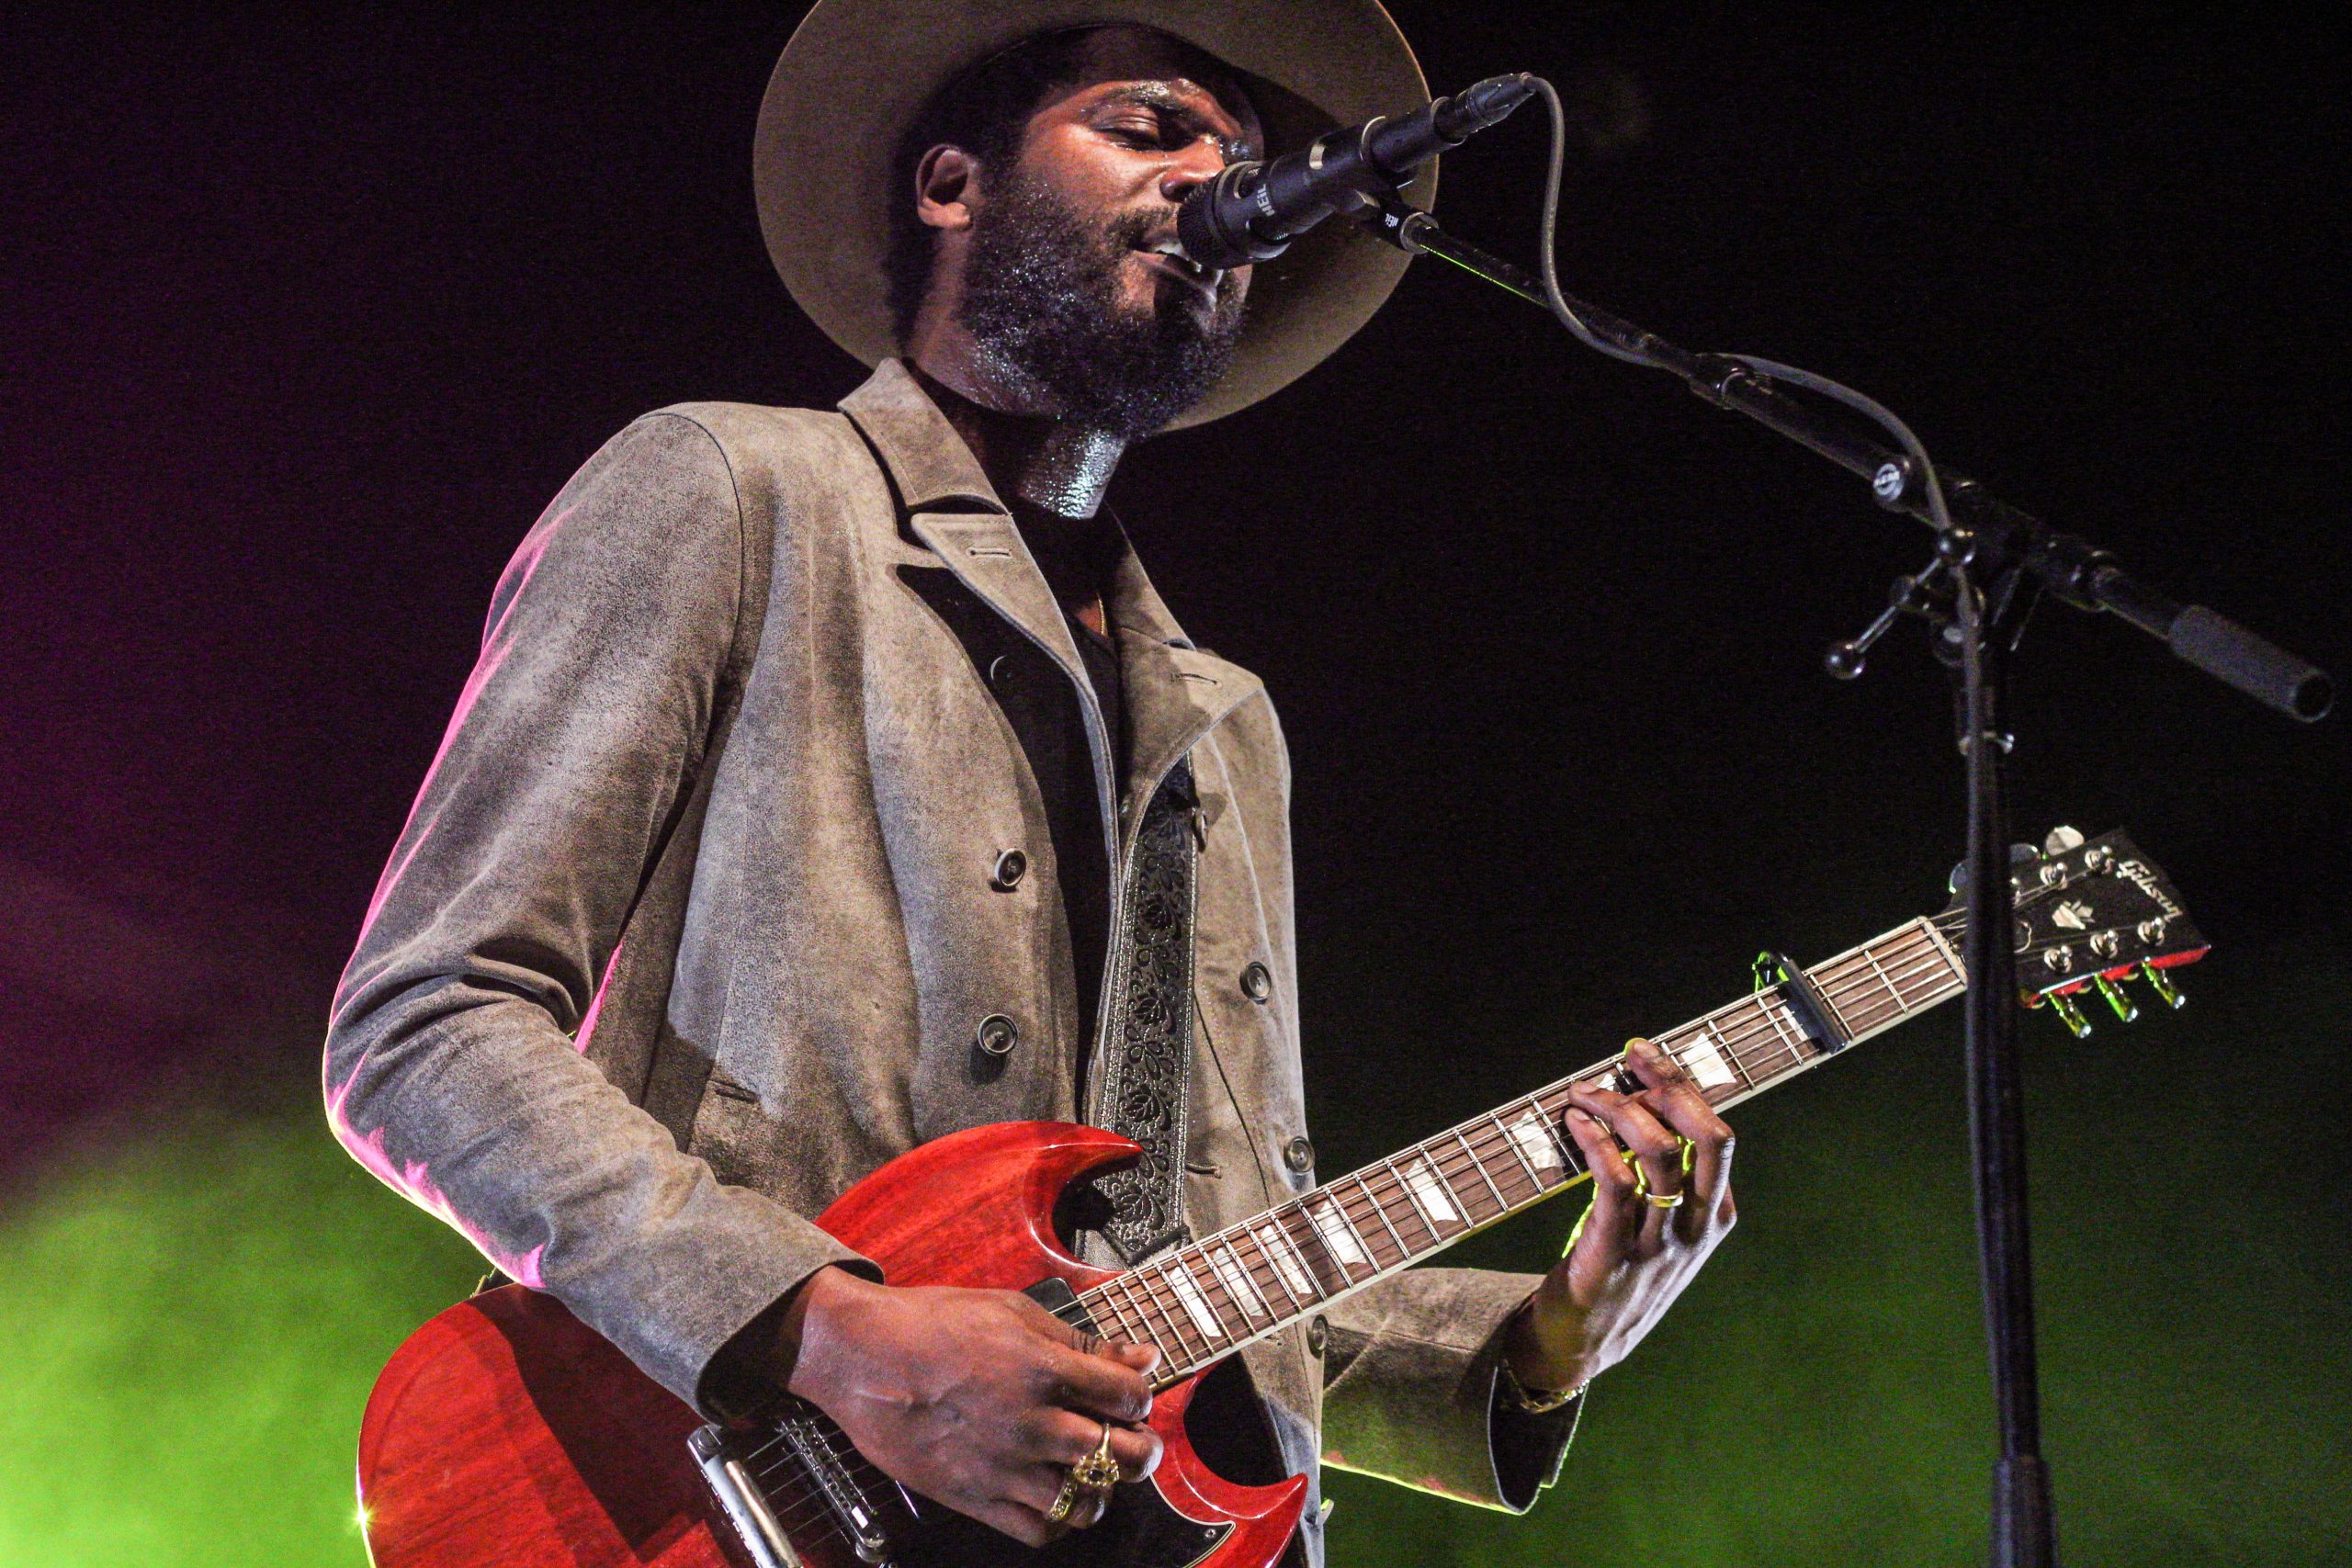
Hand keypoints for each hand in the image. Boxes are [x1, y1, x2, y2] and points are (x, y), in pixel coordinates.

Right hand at [778, 1267, 1163, 1545]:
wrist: (863, 1357)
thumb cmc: (935, 1323)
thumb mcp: (1014, 1312)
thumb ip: (1082, 1342)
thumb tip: (1143, 1357)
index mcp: (1045, 1368)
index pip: (1130, 1396)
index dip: (1140, 1395)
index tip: (1130, 1393)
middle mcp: (1033, 1423)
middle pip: (1122, 1455)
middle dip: (1140, 1448)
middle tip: (1132, 1439)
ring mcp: (1004, 1466)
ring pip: (1088, 1501)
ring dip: (1103, 1486)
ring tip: (1093, 1468)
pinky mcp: (975, 1497)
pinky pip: (1039, 1530)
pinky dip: (1059, 1518)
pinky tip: (1055, 1493)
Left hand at [1505, 1038, 1737, 1392]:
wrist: (1587, 1342)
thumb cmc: (1623, 1270)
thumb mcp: (1667, 1229)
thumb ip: (1672, 1178)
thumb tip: (1645, 1098)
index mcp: (1717, 1217)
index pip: (1718, 1135)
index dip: (1682, 1087)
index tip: (1645, 1056)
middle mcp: (1695, 1229)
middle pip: (1709, 1138)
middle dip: (1671, 1085)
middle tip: (1629, 1057)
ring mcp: (1658, 1244)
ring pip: (1659, 1153)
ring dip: (1617, 1107)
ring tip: (1584, 1092)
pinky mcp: (1614, 1254)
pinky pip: (1615, 1182)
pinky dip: (1596, 1141)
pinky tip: (1575, 1123)